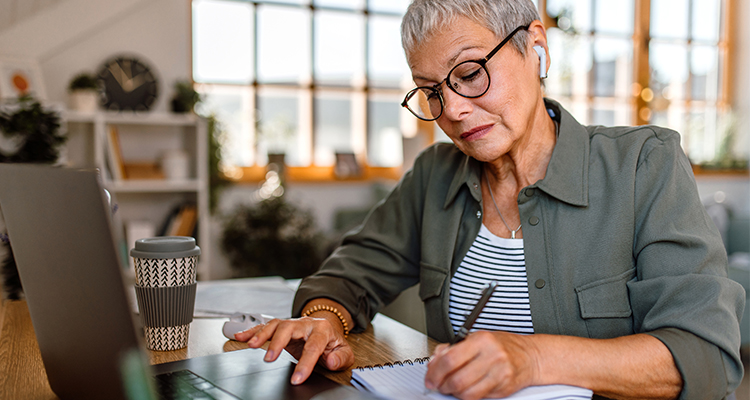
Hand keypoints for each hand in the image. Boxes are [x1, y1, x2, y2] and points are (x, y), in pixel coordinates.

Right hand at [234, 317, 353, 384]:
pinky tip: (241, 336)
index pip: (313, 347)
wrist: (328, 329)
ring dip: (261, 334)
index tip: (297, 378)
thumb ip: (340, 358)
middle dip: (278, 343)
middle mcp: (305, 323)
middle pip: (289, 328)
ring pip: (275, 325)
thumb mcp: (344, 352)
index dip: (305, 364)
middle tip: (269, 358)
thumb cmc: (332, 343)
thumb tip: (331, 361)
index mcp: (322, 329)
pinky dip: (252, 331)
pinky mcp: (282, 327)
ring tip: (250, 344)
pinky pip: (266, 326)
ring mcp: (292, 323)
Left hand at [424, 331, 539, 399]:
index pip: (450, 359)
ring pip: (466, 392)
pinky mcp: (503, 388)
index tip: (430, 376)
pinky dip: (467, 395)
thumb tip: (434, 361)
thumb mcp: (476, 338)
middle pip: (457, 379)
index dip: (435, 372)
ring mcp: (499, 374)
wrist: (530, 356)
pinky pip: (478, 397)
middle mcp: (492, 356)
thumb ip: (453, 348)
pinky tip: (466, 389)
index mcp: (482, 340)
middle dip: (442, 385)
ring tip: (451, 387)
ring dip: (453, 393)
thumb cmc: (502, 346)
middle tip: (438, 384)